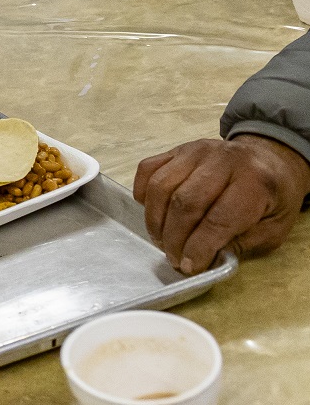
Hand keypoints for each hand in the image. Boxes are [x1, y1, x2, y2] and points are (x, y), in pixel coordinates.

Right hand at [134, 135, 309, 274]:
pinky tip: (152, 212)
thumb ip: (241, 243)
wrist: (270, 157)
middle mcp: (223, 160)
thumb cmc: (273, 198)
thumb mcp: (274, 228)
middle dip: (174, 238)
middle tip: (174, 258)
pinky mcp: (177, 149)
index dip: (199, 247)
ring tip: (162, 240)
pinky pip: (147, 169)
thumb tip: (203, 256)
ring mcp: (196, 150)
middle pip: (184, 203)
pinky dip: (142, 193)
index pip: (218, 220)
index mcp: (255, 182)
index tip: (189, 266)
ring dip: (155, 220)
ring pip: (161, 186)